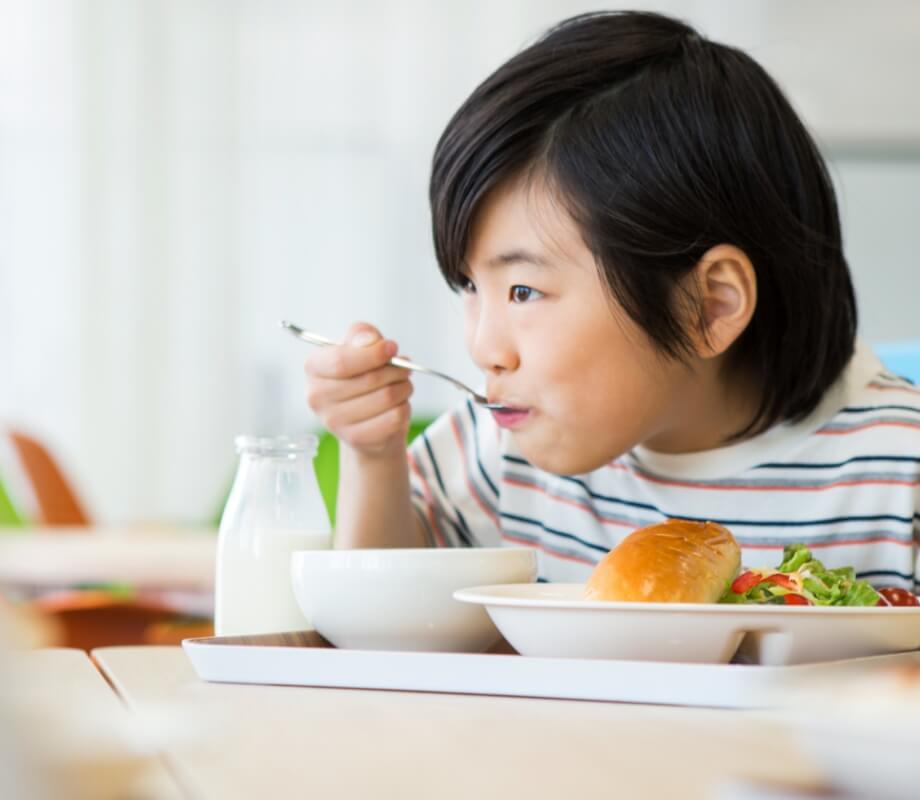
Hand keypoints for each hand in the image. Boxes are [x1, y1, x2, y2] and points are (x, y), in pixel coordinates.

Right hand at [304, 322, 413, 457]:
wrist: (364, 420)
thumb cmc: (362, 377)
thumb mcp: (359, 348)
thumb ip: (362, 335)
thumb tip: (369, 341)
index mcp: (314, 368)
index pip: (341, 361)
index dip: (372, 354)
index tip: (392, 348)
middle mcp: (317, 397)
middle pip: (370, 379)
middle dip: (396, 370)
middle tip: (404, 367)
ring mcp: (334, 422)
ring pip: (386, 397)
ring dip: (404, 388)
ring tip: (401, 386)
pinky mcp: (356, 439)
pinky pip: (395, 418)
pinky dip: (404, 408)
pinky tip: (396, 406)